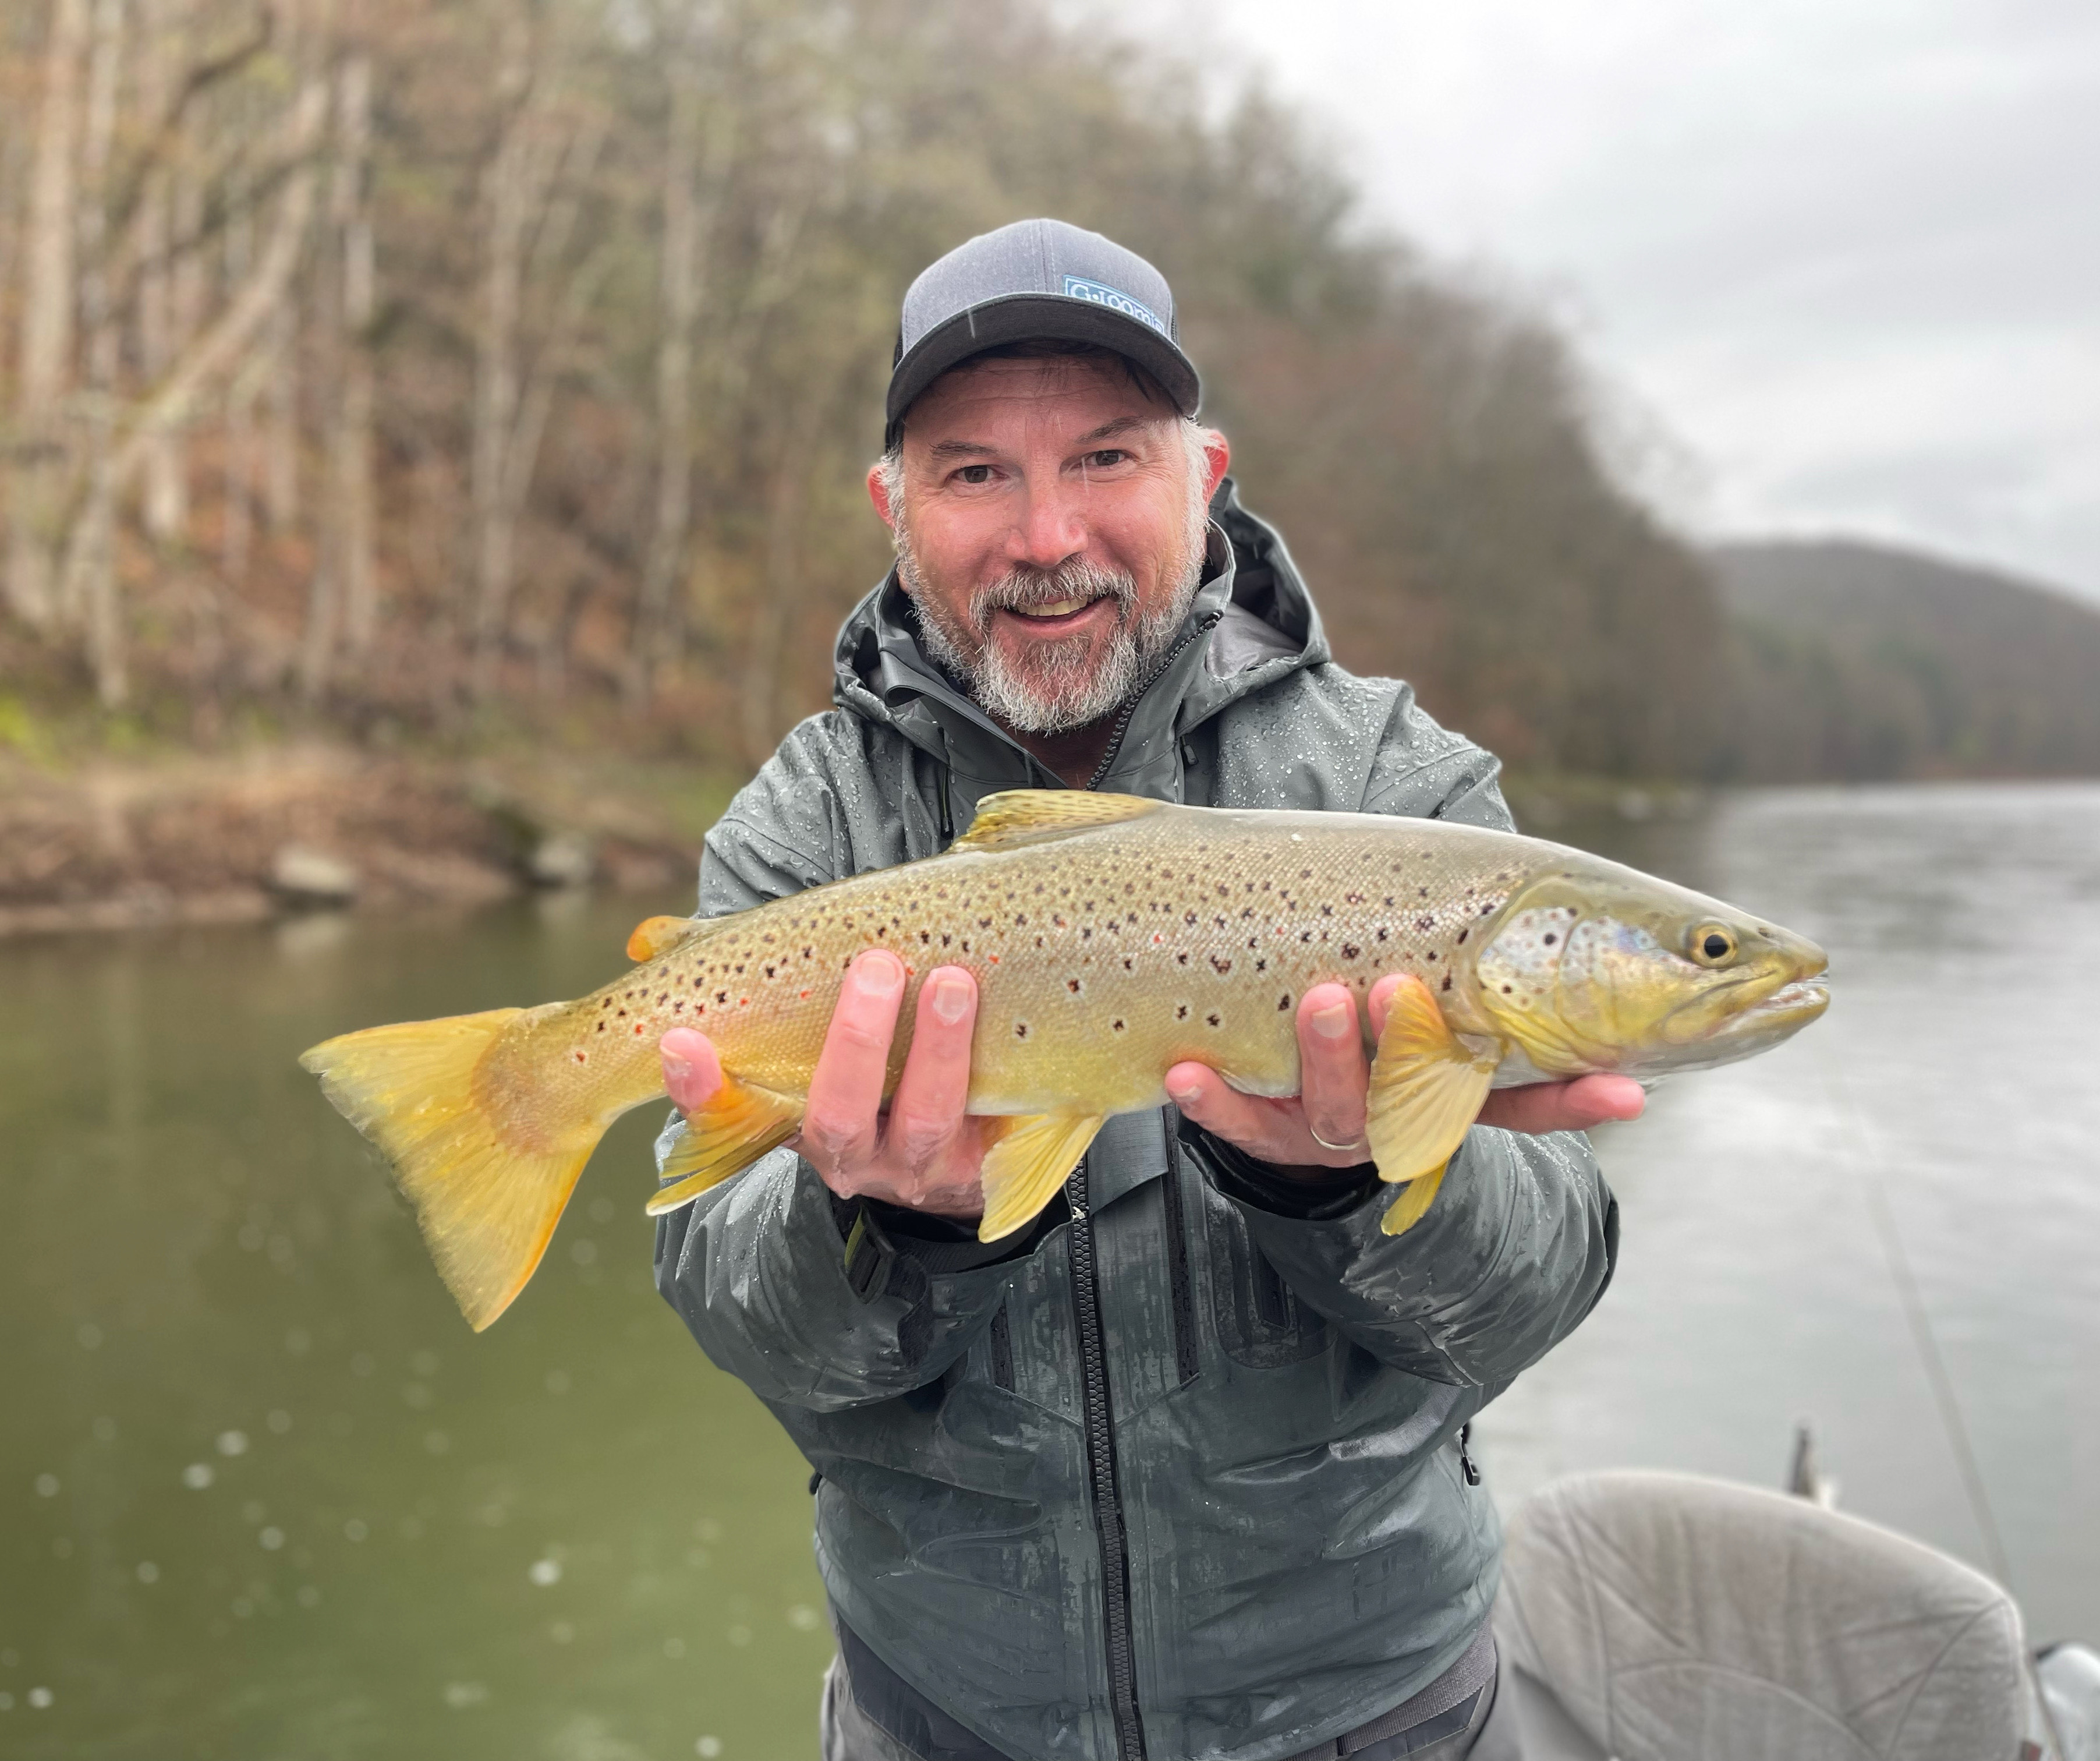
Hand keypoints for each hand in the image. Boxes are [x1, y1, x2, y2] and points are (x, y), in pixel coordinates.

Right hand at [659, 949, 996, 1219]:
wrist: (945, 1148)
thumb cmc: (856, 1067)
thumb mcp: (794, 1037)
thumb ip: (731, 985)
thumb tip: (645, 941)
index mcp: (784, 1124)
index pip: (728, 1116)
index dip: (703, 1088)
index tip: (678, 1039)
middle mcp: (844, 1153)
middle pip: (838, 1115)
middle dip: (855, 1044)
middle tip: (874, 967)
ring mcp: (917, 1160)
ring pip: (926, 1118)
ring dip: (940, 1051)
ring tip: (953, 980)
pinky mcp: (983, 1157)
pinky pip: (999, 1133)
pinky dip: (1003, 1086)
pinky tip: (1016, 1027)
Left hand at [1164, 974, 1644, 1172]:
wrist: (1277, 1095)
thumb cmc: (1371, 1012)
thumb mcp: (1428, 983)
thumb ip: (1472, 953)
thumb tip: (1572, 899)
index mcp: (1456, 1084)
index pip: (1531, 1096)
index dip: (1577, 1098)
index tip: (1626, 1089)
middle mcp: (1400, 1111)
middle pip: (1419, 1094)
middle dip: (1415, 1044)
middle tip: (1400, 986)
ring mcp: (1331, 1125)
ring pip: (1338, 1107)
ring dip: (1331, 1055)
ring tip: (1322, 997)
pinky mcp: (1263, 1128)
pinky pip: (1237, 1123)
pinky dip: (1215, 1102)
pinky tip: (1189, 1070)